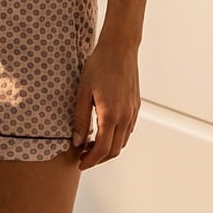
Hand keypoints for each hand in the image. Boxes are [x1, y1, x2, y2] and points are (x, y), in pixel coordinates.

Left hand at [70, 40, 140, 169]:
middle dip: (99, 158)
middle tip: (83, 157)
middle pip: (114, 150)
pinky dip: (116, 137)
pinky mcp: (135, 106)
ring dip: (108, 149)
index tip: (81, 164)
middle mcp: (125, 117)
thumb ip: (79, 118)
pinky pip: (127, 130)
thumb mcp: (82, 91)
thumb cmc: (99, 66)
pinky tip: (104, 131)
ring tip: (90, 145)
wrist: (119, 49)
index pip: (102, 149)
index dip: (91, 160)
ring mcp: (132, 112)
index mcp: (110, 115)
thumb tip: (77, 141)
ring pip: (122, 141)